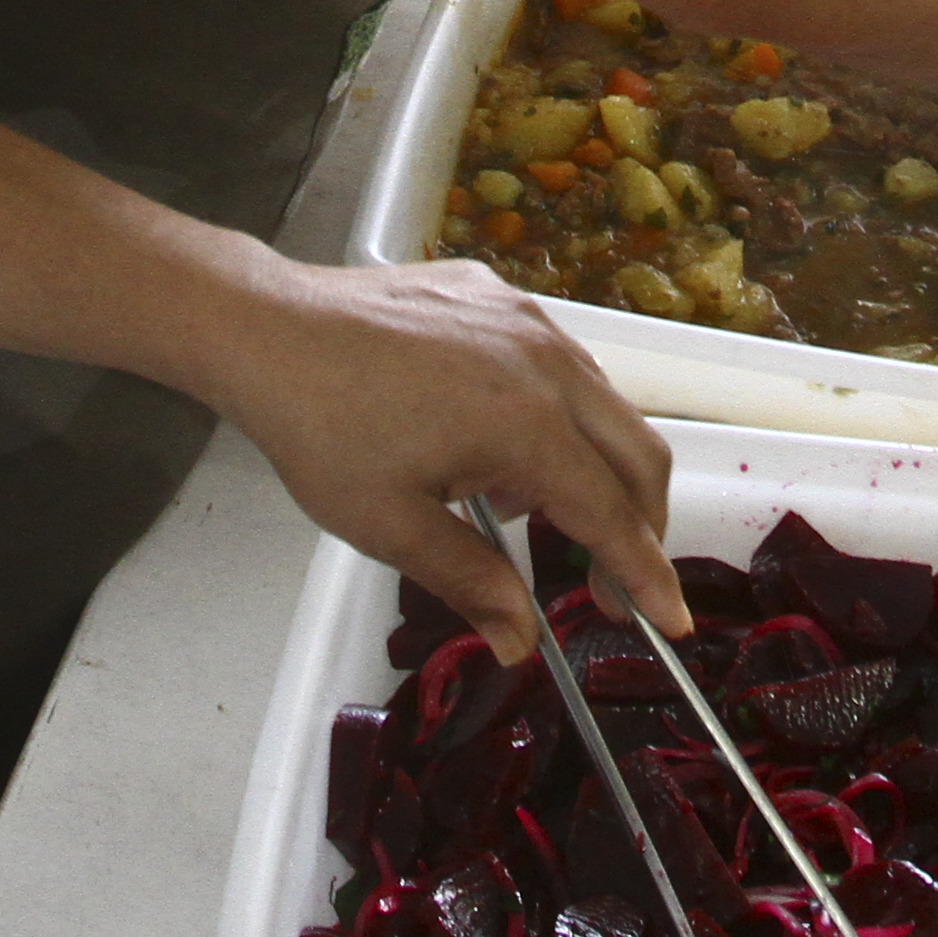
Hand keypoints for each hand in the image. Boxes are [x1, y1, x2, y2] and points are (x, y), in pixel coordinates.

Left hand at [178, 254, 685, 657]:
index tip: (670, 622)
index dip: (644, 574)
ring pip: (603, 403)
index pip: (611, 513)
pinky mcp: (499, 294)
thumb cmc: (321, 431)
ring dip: (592, 467)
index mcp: (528, 423)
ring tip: (518, 510)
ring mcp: (527, 318)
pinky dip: (557, 414)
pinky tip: (492, 442)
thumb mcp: (390, 525)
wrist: (267, 328)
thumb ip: (470, 582)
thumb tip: (524, 642)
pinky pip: (559, 362)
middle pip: (636, 452)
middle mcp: (548, 362)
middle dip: (639, 524)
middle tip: (607, 585)